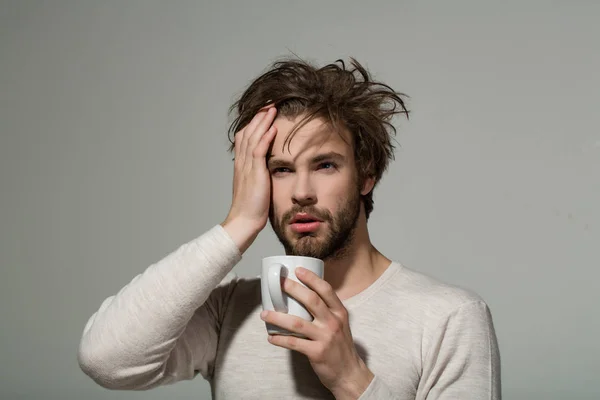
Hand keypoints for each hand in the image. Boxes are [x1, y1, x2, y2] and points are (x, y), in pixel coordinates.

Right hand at [222, 105, 277, 251]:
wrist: (244, 221)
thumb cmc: (252, 208)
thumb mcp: (255, 186)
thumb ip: (259, 173)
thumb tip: (267, 167)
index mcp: (242, 164)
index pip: (245, 137)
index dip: (253, 123)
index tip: (263, 111)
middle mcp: (242, 162)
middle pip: (248, 132)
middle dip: (258, 116)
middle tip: (269, 102)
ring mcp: (247, 167)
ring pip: (253, 138)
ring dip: (262, 122)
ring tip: (272, 108)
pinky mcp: (254, 174)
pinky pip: (259, 152)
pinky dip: (265, 138)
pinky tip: (273, 128)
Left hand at [260, 268, 373, 398]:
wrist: (349, 373)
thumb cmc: (341, 346)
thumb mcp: (340, 324)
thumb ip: (327, 311)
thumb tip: (303, 297)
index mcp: (339, 313)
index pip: (326, 290)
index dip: (312, 279)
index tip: (298, 270)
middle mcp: (333, 322)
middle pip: (312, 301)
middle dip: (293, 289)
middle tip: (279, 283)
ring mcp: (325, 338)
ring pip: (297, 323)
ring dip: (278, 317)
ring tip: (264, 314)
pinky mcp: (317, 352)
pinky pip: (294, 343)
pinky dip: (280, 340)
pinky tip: (270, 337)